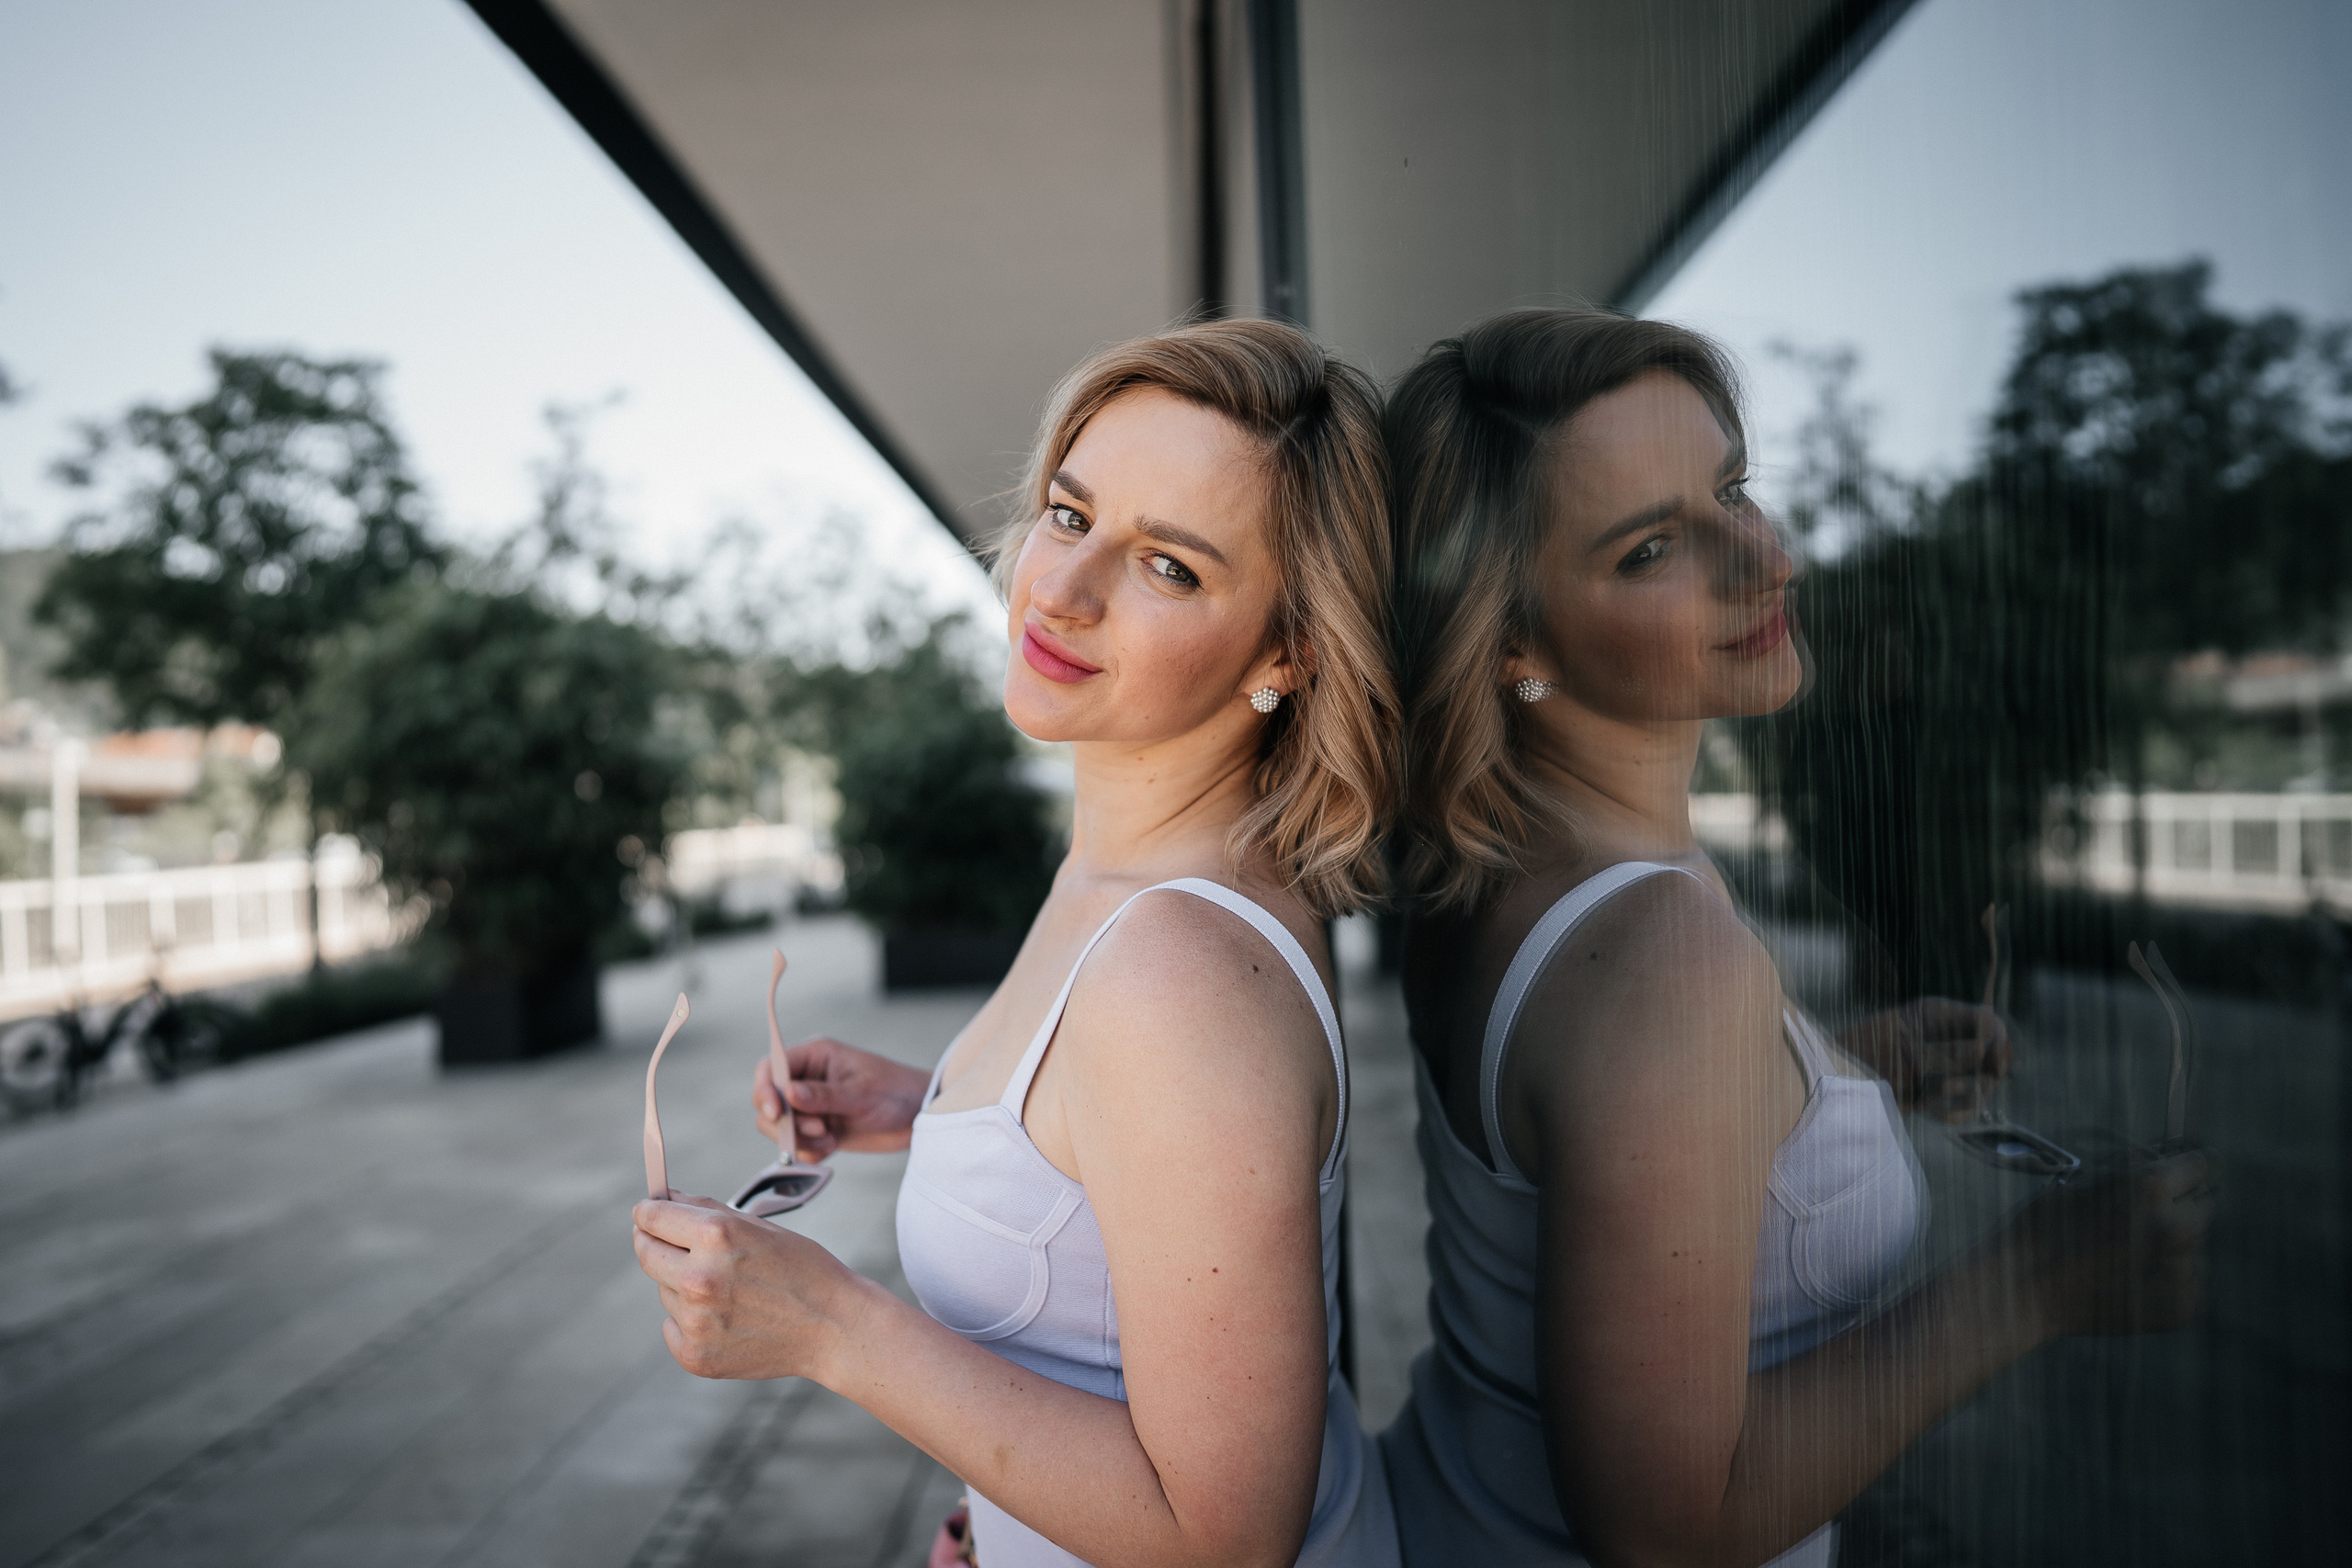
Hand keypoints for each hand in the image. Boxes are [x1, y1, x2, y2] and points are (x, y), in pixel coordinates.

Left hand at [632, 1193, 870, 1380]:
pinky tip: (727, 1319)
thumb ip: (705, 1210)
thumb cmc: (801, 1267)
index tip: (647, 1213)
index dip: (647, 1212)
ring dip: (682, 1284)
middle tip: (671, 1244)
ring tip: (728, 1290)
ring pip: (665, 1291)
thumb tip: (661, 1201)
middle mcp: (700, 1277)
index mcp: (716, 1235)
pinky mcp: (696, 1355)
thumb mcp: (757, 1226)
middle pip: (646, 1252)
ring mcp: (696, 1321)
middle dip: (654, 1243)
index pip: (650, 1217)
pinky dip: (690, 1321)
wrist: (833, 1326)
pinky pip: (672, 1327)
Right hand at [754, 1036, 929, 1157]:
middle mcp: (806, 1078)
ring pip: (778, 1126)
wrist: (919, 1117)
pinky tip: (832, 1148)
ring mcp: (810, 1105)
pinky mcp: (818, 1129)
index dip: (765, 1090)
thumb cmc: (896, 1092)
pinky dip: (809, 1151)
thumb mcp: (862, 1093)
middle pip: (767, 1100)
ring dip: (798, 1138)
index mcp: (814, 1056)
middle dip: (786, 1121)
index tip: (777, 1113)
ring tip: (830, 1139)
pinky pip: (796, 1144)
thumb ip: (824, 1096)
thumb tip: (788, 1094)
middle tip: (820, 1130)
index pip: (770, 1068)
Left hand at [1838, 997, 2012, 1120]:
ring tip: (1930, 1096)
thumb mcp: (1906, 1049)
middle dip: (1983, 1075)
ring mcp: (1942, 1068)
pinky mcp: (1934, 1094)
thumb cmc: (1865, 1053)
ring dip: (1963, 1094)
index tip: (1994, 1065)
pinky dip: (1952, 1112)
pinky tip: (1929, 1110)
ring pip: (1981, 1086)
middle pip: (1994, 1058)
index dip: (1998, 1041)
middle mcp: (1945, 1039)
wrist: (1835, 1081)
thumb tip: (1985, 1047)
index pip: (1989, 1023)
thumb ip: (1950, 1051)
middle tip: (1960, 1085)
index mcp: (1938, 1016)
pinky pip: (1963, 1109)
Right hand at [2007, 1149, 2217, 1338]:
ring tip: (2124, 1256)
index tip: (2172, 1178)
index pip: (2202, 1165)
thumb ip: (2134, 1165)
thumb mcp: (2083, 1178)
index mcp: (2153, 1187)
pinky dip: (2168, 1280)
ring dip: (2171, 1246)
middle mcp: (2177, 1228)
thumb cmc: (2044, 1227)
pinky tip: (2131, 1281)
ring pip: (2196, 1246)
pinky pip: (2191, 1282)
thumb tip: (2172, 1152)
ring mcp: (2185, 1272)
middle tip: (2139, 1219)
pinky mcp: (2185, 1307)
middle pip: (2205, 1205)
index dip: (2182, 1170)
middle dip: (2180, 1206)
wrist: (2022, 1290)